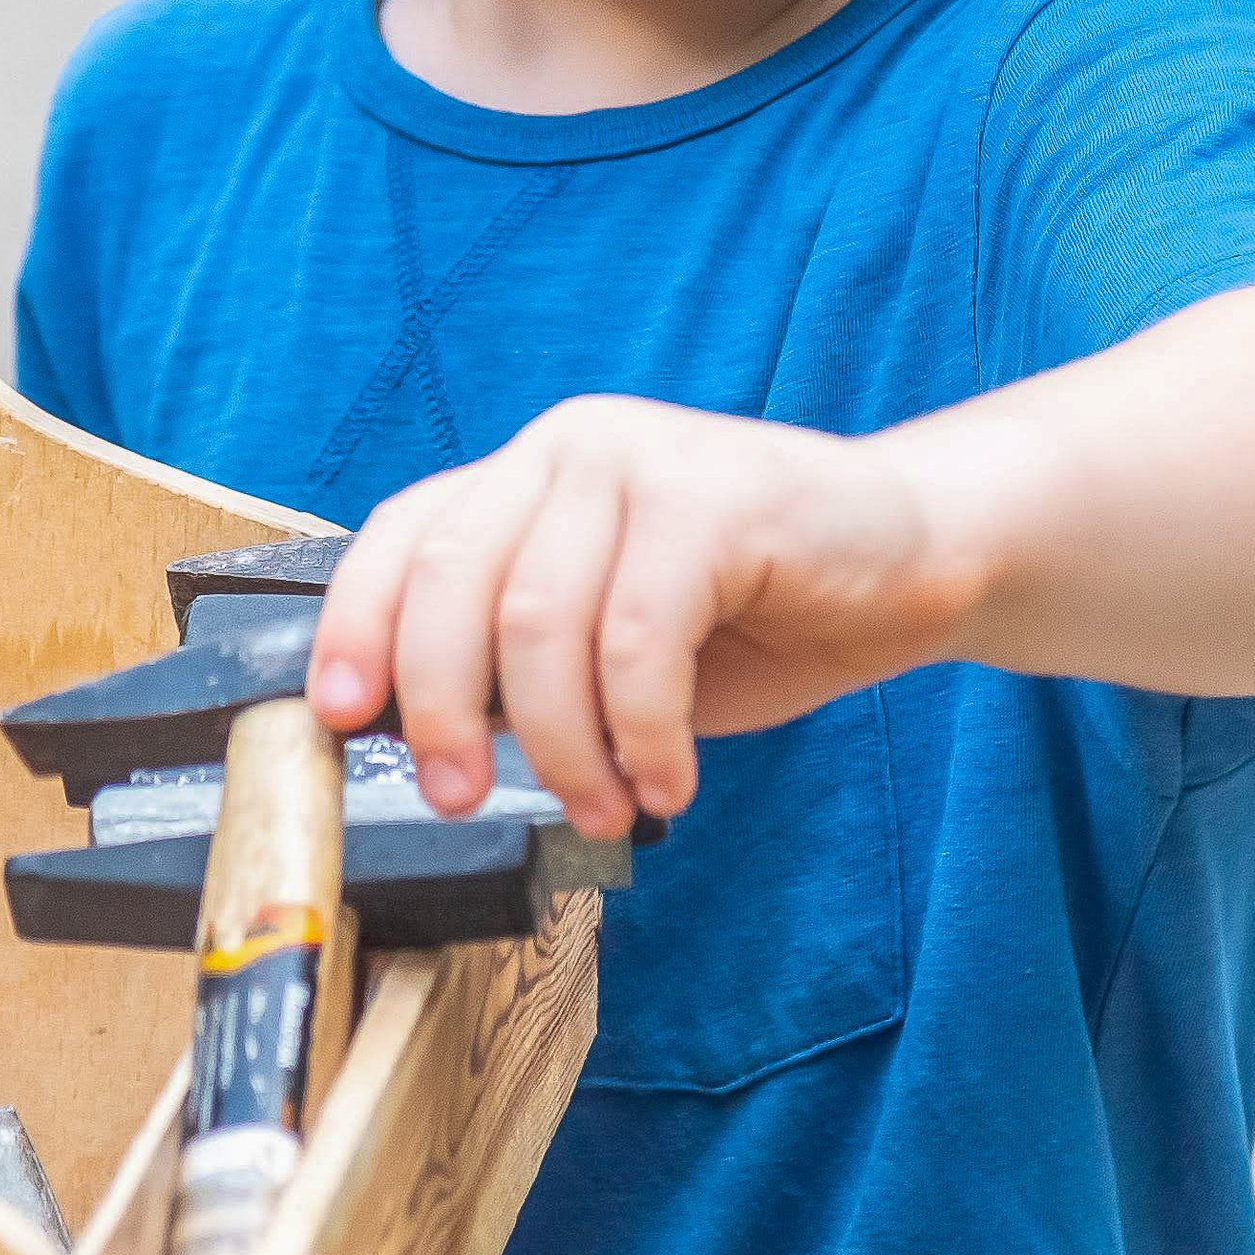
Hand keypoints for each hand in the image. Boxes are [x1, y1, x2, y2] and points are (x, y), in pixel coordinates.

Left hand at [305, 395, 983, 835]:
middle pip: (454, 586)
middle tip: (460, 800)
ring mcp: (639, 459)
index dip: (355, 626)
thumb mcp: (605, 644)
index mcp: (526, 478)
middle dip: (441, 711)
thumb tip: (426, 741)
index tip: (337, 718)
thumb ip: (519, 665)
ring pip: (539, 624)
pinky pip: (638, 637)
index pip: (403, 537)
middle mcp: (567, 449)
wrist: (917, 561)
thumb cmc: (751, 614)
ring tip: (604, 806)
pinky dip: (640, 731)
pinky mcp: (715, 495)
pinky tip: (669, 778)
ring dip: (560, 746)